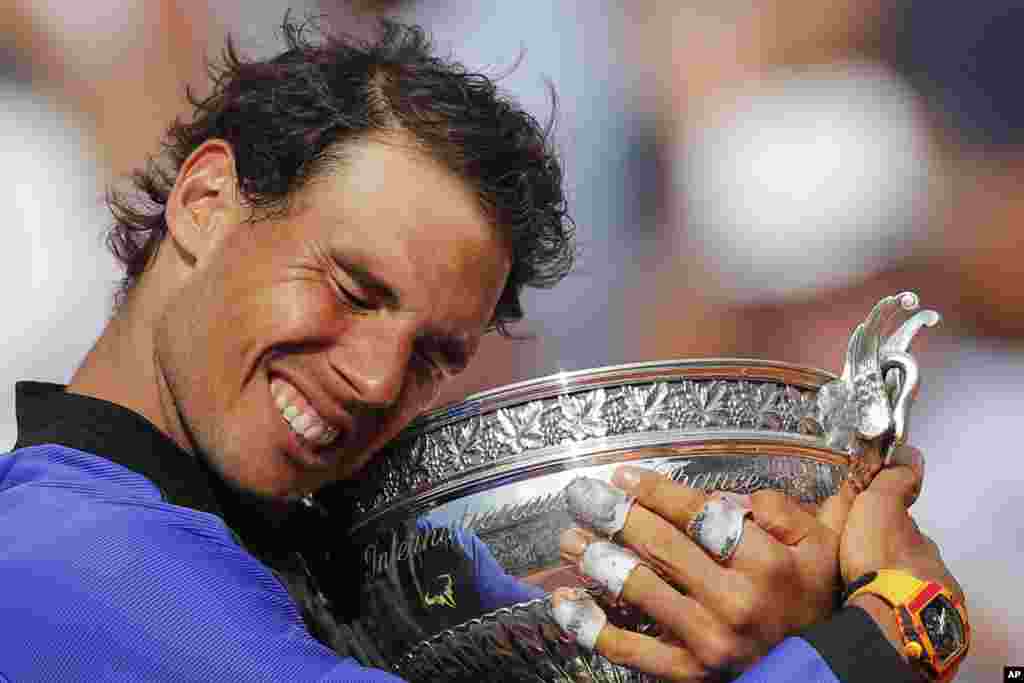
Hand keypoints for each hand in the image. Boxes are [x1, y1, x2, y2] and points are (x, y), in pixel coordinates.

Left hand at [555, 467, 856, 681]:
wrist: (822, 672)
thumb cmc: (807, 601)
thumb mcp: (816, 548)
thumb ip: (780, 510)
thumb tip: (727, 495)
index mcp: (765, 562)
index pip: (699, 515)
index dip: (655, 491)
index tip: (623, 476)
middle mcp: (735, 600)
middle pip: (662, 546)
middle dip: (616, 515)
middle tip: (584, 495)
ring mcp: (708, 640)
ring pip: (639, 589)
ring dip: (597, 559)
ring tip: (570, 538)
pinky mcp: (688, 672)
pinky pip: (629, 648)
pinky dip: (591, 625)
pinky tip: (567, 602)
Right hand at [840, 446, 963, 650]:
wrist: (891, 616)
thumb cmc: (882, 561)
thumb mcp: (880, 507)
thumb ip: (893, 482)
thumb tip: (909, 454)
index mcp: (924, 548)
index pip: (906, 532)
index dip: (884, 529)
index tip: (866, 532)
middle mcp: (933, 575)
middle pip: (907, 562)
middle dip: (886, 560)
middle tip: (857, 562)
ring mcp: (925, 604)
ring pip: (902, 588)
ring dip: (884, 585)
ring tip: (855, 587)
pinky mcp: (916, 632)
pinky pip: (896, 613)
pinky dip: (883, 608)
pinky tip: (864, 608)